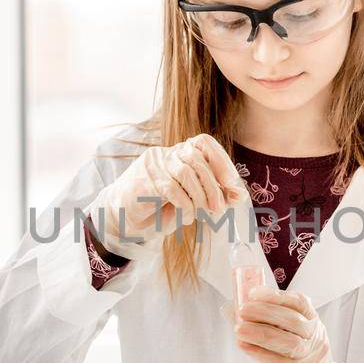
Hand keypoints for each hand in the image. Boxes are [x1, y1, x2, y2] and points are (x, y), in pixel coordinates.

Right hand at [87, 134, 244, 255]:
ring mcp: (152, 165)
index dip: (221, 161)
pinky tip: (185, 216)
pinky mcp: (143, 181)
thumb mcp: (193, 202)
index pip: (204, 142)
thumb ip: (215, 196)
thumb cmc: (159, 209)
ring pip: (185, 172)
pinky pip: (171, 189)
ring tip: (204, 214)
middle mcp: (164, 154)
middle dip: (214, 185)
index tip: (232, 184)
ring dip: (201, 196)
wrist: (123, 220)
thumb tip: (240, 194)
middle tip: (219, 208)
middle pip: (197, 158)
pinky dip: (185, 205)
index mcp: (177, 153)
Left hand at [234, 287, 341, 362]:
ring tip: (238, 329)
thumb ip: (261, 319)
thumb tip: (229, 308)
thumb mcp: (284, 333)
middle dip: (265, 313)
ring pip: (288, 343)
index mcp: (312, 320)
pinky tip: (243, 345)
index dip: (276, 295)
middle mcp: (315, 337)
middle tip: (242, 311)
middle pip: (293, 321)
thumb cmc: (291, 355)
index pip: (300, 302)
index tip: (253, 292)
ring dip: (260, 333)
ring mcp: (309, 358)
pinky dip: (258, 352)